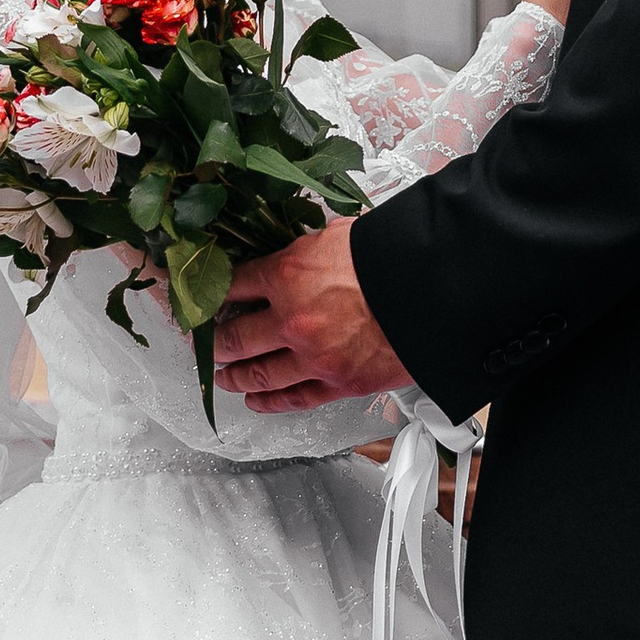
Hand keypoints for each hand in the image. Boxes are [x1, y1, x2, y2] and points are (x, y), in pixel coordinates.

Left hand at [217, 224, 406, 411]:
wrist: (433, 290)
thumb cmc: (390, 257)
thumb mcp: (335, 236)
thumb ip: (303, 252)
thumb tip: (290, 258)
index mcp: (288, 275)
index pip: (235, 285)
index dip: (216, 293)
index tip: (206, 300)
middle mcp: (292, 321)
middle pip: (236, 338)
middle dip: (215, 342)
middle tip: (206, 343)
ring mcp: (313, 357)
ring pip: (258, 375)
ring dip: (234, 376)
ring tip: (223, 375)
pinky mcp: (338, 384)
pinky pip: (294, 399)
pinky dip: (269, 402)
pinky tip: (255, 400)